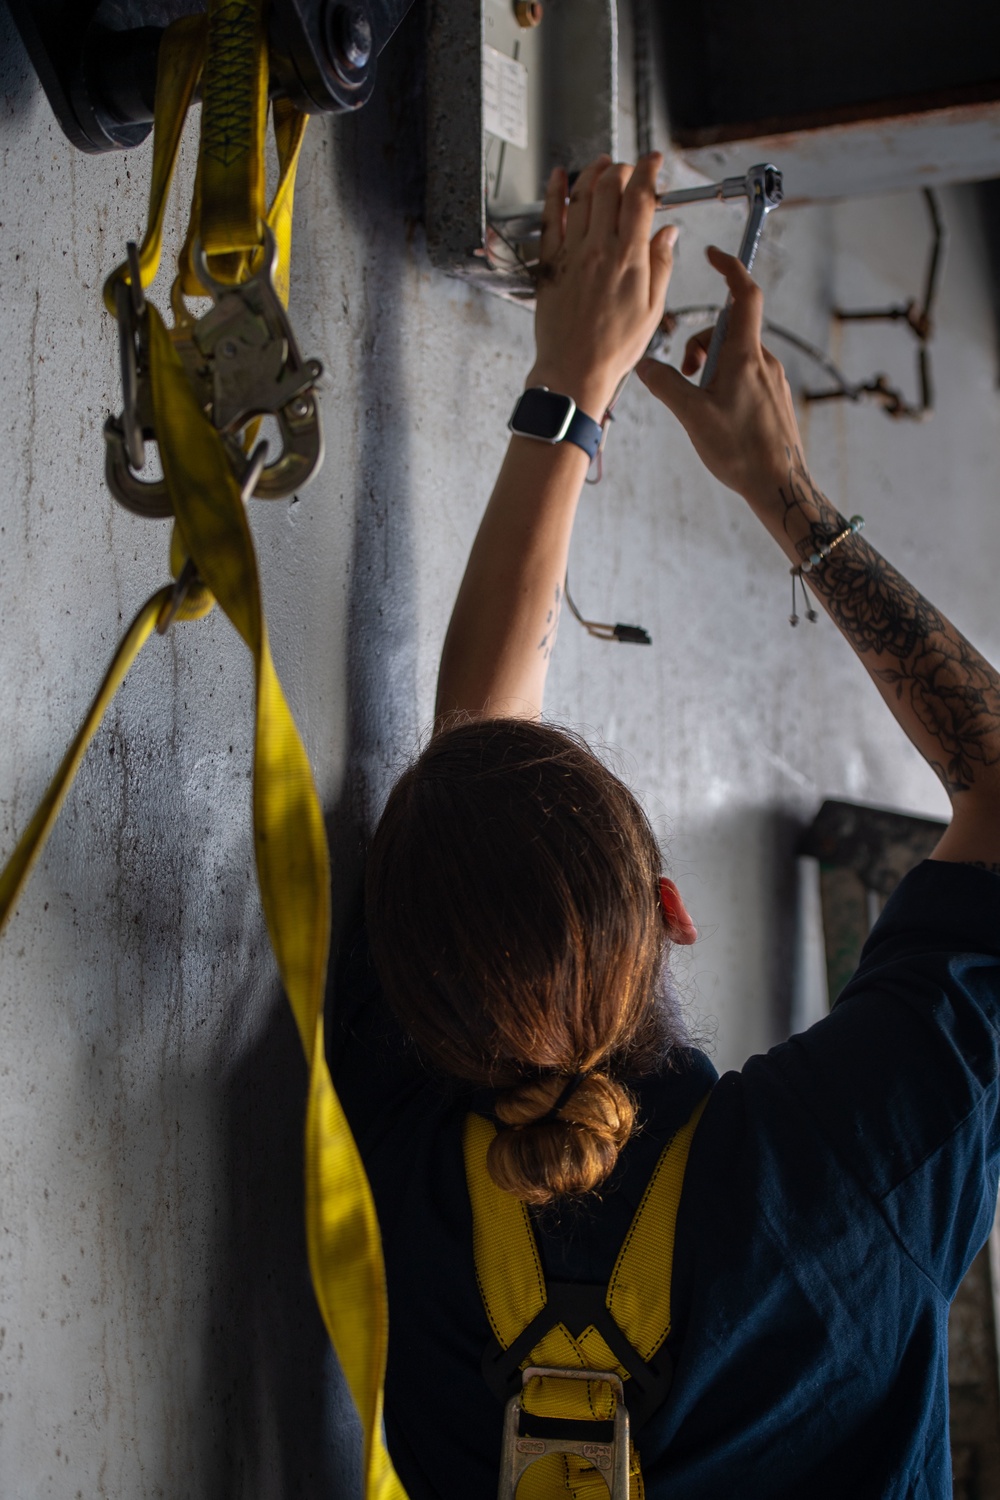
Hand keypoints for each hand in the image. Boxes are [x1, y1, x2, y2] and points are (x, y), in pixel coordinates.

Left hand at [527, 154, 675, 421]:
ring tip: (602, 163)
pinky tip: (558, 177)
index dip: (649, 172)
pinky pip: (550, 217)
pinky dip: (554, 192)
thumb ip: (661, 265)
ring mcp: (571, 253)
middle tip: (629, 168)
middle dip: (622, 169)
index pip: (641, 198)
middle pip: (610, 188)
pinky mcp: (549, 263)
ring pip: (581, 196)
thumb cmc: (614, 348)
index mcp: (629, 258)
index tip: (654, 162)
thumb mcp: (652, 310)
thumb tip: (669, 234)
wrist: (574, 369)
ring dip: (592, 172)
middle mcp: (600, 248)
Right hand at [636, 246, 803, 499]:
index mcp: (746, 356)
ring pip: (737, 356)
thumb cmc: (740, 451)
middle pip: (730, 330)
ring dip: (712, 368)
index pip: (743, 295)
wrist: (781, 486)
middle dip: (702, 344)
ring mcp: (773, 380)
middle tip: (686, 375)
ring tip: (700, 403)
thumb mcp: (692, 416)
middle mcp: (764, 361)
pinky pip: (747, 376)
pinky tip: (717, 416)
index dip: (729, 268)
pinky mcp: (775, 399)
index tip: (713, 255)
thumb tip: (645, 365)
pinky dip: (726, 384)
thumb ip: (666, 384)